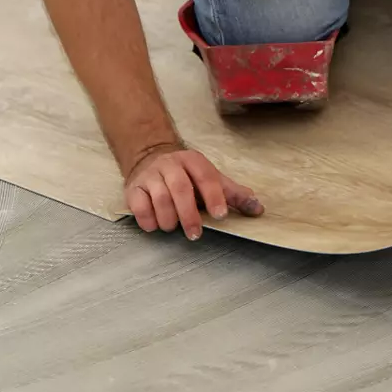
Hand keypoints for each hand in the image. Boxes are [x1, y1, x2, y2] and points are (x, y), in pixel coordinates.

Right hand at [124, 142, 263, 239]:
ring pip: (159, 197)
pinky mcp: (133, 188)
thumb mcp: (212, 179)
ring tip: (174, 228)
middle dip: (189, 214)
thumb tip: (257, 209)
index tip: (221, 215)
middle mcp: (170, 165)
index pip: (206, 177)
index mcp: (193, 161)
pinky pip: (138, 205)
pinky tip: (155, 226)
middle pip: (180, 188)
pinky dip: (147, 218)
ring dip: (168, 218)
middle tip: (195, 234)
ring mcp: (150, 176)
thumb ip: (233, 194)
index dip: (214, 196)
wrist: (150, 157)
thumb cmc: (187, 175)